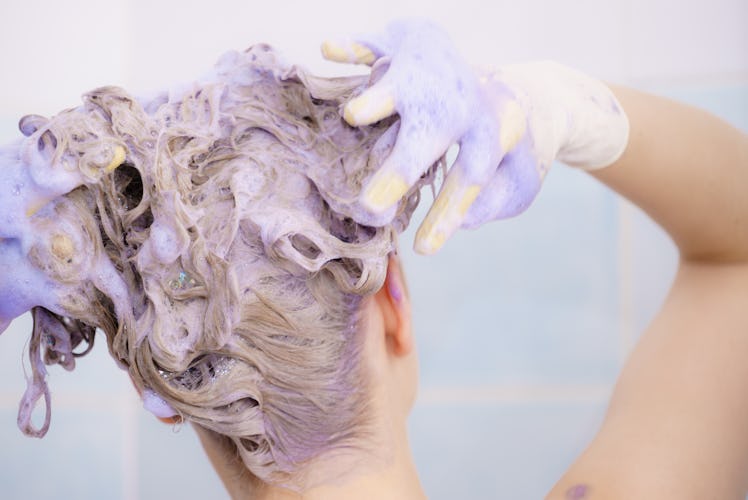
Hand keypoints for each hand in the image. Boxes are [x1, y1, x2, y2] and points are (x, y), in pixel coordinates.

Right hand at [322, 19, 628, 253]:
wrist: (487, 69)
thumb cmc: (491, 135)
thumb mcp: (509, 170)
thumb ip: (493, 198)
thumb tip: (468, 221)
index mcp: (486, 133)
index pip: (470, 176)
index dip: (448, 212)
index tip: (423, 249)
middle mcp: (456, 103)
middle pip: (428, 138)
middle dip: (401, 170)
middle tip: (373, 204)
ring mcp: (428, 73)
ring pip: (398, 88)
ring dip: (377, 102)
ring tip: (356, 114)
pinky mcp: (405, 47)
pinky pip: (375, 45)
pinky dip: (352, 48)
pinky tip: (330, 49)